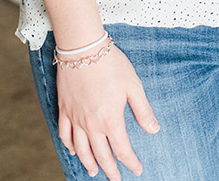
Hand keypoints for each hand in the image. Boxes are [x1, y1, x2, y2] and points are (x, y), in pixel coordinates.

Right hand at [56, 44, 159, 179]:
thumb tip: (154, 130)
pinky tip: (73, 151)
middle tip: (116, 179)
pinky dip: (68, 146)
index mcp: (111, 120)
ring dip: (88, 163)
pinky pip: (64, 134)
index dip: (131, 162)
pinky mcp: (64, 109)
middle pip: (100, 155)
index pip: (122, 149)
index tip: (137, 169)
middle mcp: (91, 125)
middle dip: (110, 170)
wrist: (83, 50)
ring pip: (81, 149)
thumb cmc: (111, 65)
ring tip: (93, 172)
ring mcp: (75, 118)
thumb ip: (143, 110)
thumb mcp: (134, 86)